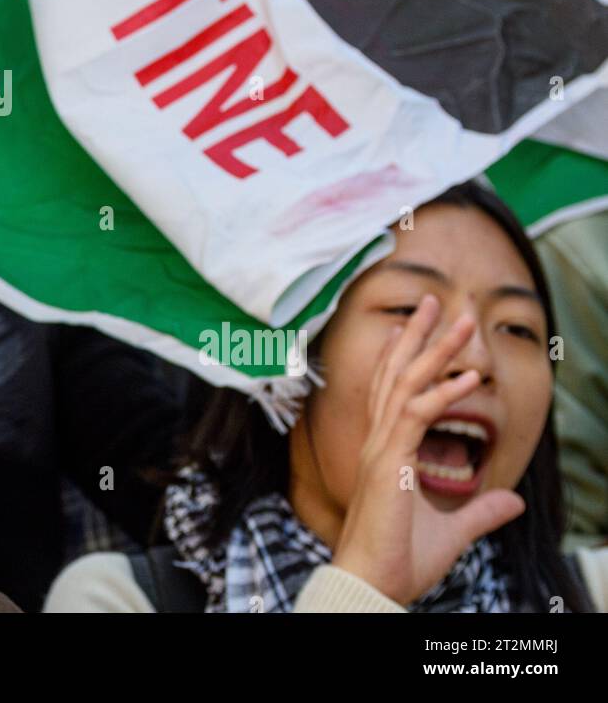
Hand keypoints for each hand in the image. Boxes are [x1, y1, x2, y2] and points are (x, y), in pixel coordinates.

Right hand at [330, 295, 524, 604]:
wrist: (371, 582)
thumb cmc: (399, 561)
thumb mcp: (452, 532)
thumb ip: (482, 512)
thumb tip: (514, 501)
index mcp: (384, 453)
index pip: (391, 393)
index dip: (401, 358)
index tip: (408, 327)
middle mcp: (379, 442)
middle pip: (396, 375)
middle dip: (418, 336)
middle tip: (434, 300)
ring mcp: (381, 448)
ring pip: (407, 384)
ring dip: (436, 350)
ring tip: (460, 320)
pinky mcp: (390, 461)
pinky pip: (417, 416)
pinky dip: (444, 394)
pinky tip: (467, 377)